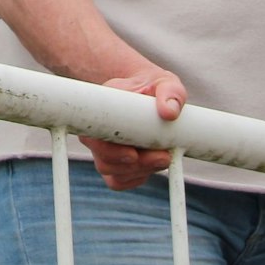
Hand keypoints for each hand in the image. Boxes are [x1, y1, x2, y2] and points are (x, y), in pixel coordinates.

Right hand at [79, 67, 186, 190]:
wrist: (148, 93)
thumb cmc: (154, 87)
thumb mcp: (165, 83)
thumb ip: (170, 92)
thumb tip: (170, 112)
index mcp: (102, 110)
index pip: (94, 137)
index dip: (112, 151)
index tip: (134, 154)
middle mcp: (97, 132)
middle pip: (104, 161)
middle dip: (136, 164)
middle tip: (163, 157)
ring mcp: (104, 149)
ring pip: (112, 173)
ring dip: (139, 171)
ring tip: (163, 158)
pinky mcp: (114, 164)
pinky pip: (118, 181)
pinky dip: (137, 178)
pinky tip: (154, 166)